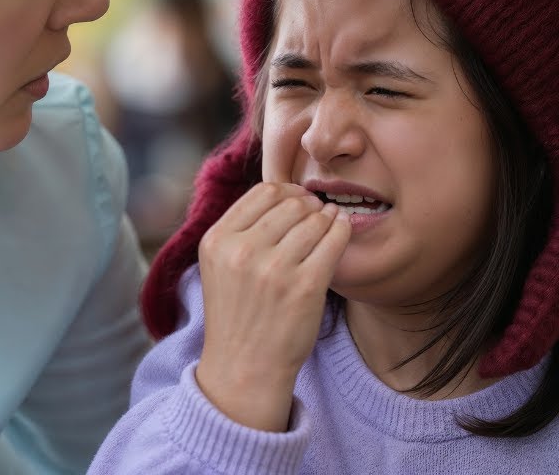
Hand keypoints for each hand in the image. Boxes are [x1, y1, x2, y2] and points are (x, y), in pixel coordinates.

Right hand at [193, 182, 350, 431]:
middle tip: (317, 213)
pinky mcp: (305, 287)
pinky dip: (342, 230)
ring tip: (330, 221)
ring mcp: (274, 270)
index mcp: (216, 241)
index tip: (297, 202)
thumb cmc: (238, 314)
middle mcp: (241, 251)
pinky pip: (334, 240)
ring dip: (327, 216)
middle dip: (309, 204)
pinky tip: (341, 230)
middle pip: (291, 202)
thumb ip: (240, 229)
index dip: (287, 191)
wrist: (245, 368)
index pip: (263, 191)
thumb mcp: (219, 265)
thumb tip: (284, 190)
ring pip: (315, 219)